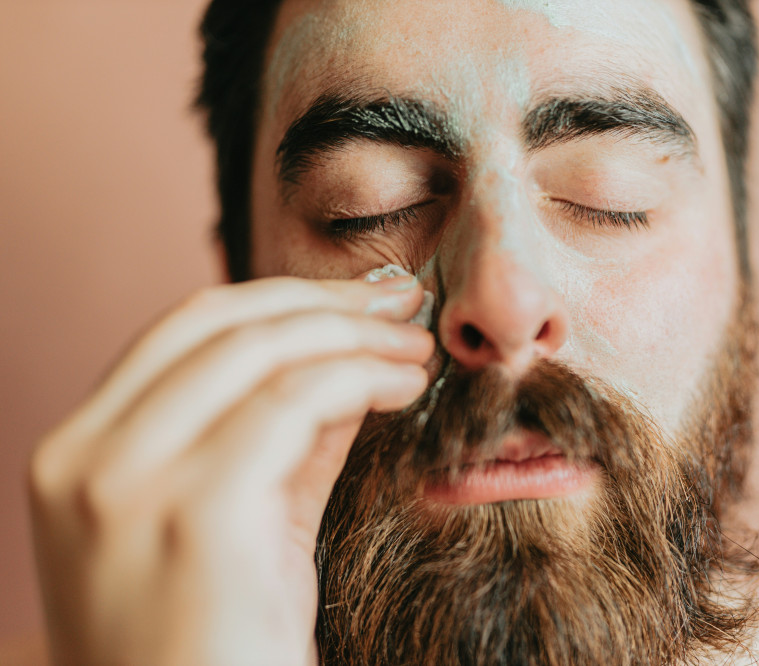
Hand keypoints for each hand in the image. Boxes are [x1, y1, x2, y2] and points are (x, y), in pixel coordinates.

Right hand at [29, 275, 432, 665]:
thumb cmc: (222, 647)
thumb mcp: (244, 521)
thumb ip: (282, 440)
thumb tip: (349, 362)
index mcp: (80, 453)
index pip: (185, 332)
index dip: (282, 300)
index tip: (358, 298)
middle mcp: (85, 457)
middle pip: (219, 323)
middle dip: (325, 303)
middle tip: (402, 302)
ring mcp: (127, 482)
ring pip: (262, 350)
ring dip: (355, 337)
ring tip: (417, 347)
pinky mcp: (194, 511)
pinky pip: (295, 402)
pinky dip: (363, 378)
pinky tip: (405, 387)